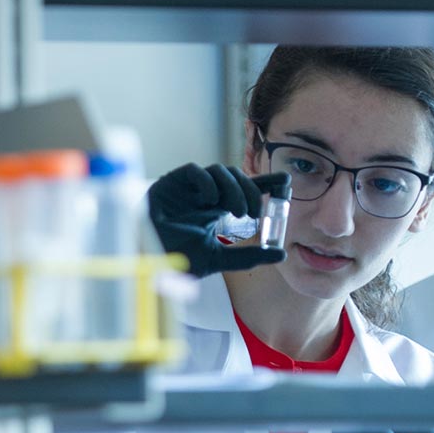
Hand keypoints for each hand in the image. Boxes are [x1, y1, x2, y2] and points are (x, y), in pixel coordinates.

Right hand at [146, 163, 291, 276]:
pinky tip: (210, 200)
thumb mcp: (218, 258)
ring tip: (237, 212)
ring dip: (233, 189)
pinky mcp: (170, 182)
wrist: (147, 261)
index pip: (246, 189)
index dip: (266, 184)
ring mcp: (188, 187)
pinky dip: (206, 182)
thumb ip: (247, 256)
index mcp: (217, 207)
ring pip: (219, 172)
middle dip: (250, 191)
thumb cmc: (177, 259)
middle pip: (236, 177)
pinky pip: (194, 171)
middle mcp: (205, 194)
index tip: (286, 184)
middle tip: (254, 212)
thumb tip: (281, 254)